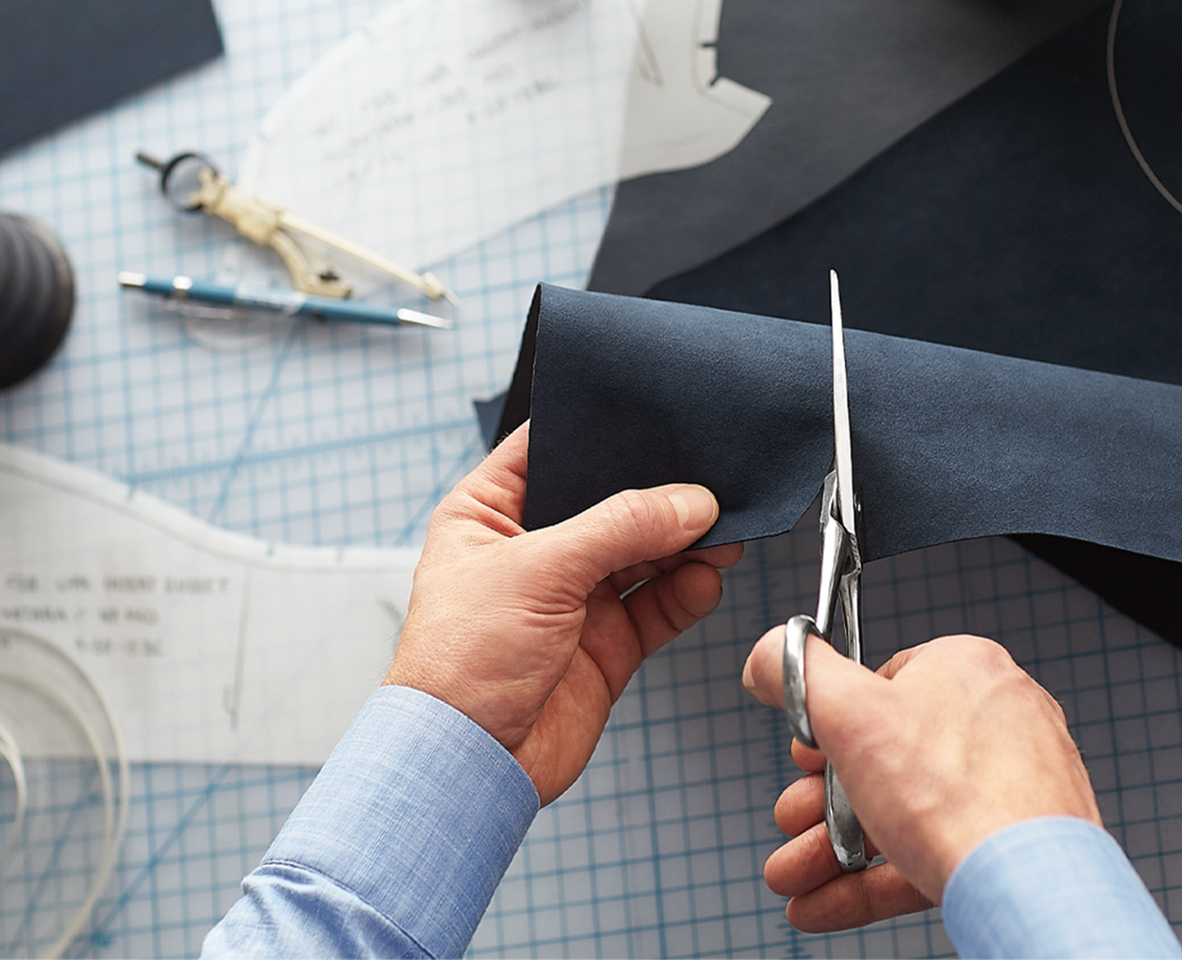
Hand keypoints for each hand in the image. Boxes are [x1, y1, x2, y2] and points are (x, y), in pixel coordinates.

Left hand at [387, 422, 743, 803]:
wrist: (470, 765)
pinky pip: (659, 605)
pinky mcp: (606, 643)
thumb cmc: (459, 664)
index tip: (655, 416)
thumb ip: (620, 528)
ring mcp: (573, 597)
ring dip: (685, 542)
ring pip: (644, 552)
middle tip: (708, 482)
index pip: (550, 449)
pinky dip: (687, 592)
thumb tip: (689, 502)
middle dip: (661, 493)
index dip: (600, 431)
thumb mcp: (538, 570)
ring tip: (722, 533)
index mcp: (488, 511)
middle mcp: (533, 549)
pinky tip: (705, 580)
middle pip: (611, 501)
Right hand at [742, 631, 1099, 932]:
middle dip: (820, 804)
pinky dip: (870, 882)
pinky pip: (928, 856)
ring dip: (832, 849)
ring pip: (902, 815)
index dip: (832, 724)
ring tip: (793, 877)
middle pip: (885, 759)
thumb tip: (766, 657)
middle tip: (791, 823)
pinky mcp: (1007, 846)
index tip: (804, 757)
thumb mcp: (849, 713)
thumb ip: (798, 674)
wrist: (1027, 883)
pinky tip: (823, 904)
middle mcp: (994, 720)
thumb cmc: (955, 791)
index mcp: (964, 670)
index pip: (883, 684)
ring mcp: (1007, 787)